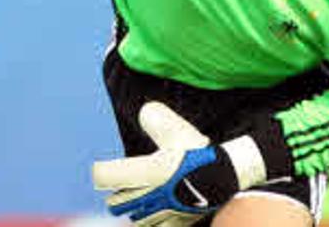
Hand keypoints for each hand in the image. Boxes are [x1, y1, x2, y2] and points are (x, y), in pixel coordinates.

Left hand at [92, 103, 220, 226]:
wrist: (229, 175)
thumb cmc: (199, 152)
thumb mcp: (176, 128)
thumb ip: (154, 118)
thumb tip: (143, 113)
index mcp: (147, 172)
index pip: (105, 176)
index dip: (99, 172)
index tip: (100, 168)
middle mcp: (151, 195)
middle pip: (117, 204)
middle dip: (114, 198)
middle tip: (115, 190)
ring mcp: (165, 212)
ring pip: (136, 220)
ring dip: (131, 213)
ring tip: (132, 206)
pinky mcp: (179, 223)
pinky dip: (152, 225)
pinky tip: (153, 219)